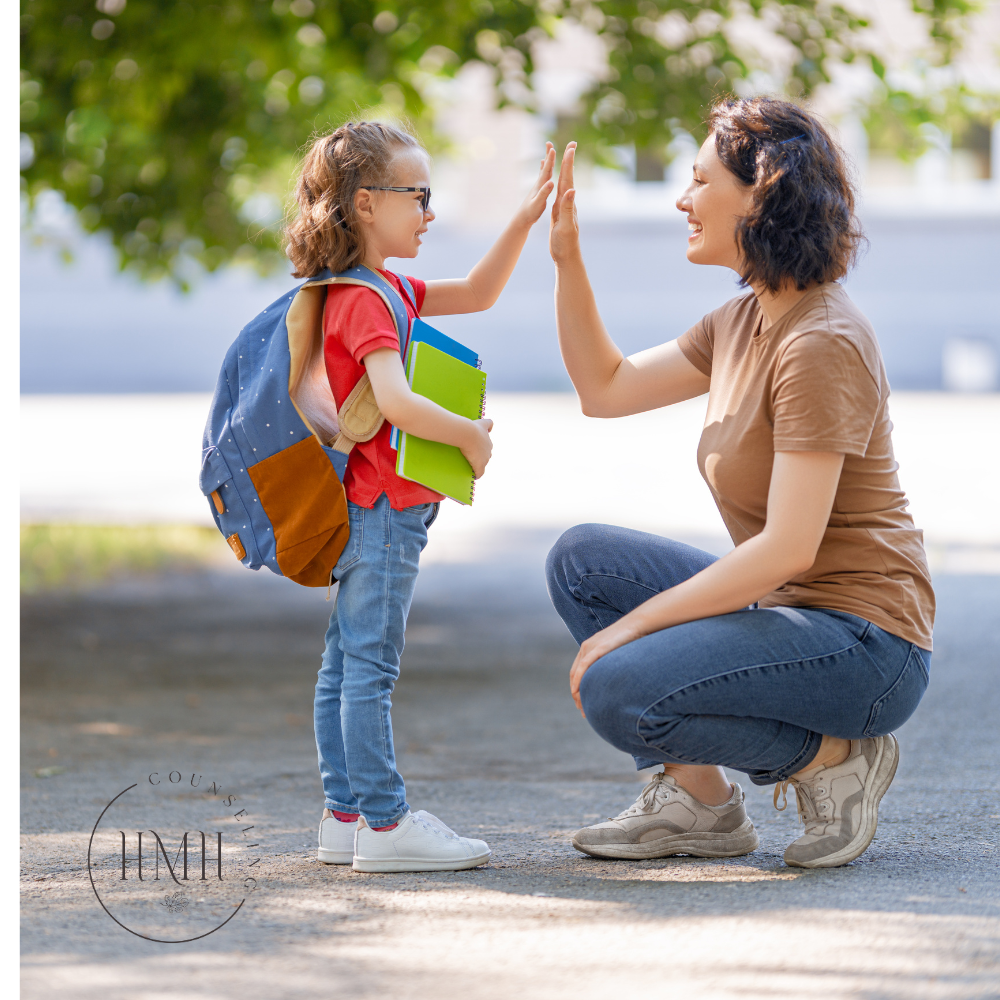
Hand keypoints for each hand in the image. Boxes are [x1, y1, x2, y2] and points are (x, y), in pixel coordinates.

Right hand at [460, 418, 493, 477]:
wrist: (468, 434)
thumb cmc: (471, 427)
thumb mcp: (482, 423)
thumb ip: (488, 423)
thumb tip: (491, 428)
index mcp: (488, 439)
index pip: (488, 445)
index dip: (482, 445)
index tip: (477, 445)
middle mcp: (489, 448)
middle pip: (487, 454)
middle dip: (481, 455)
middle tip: (471, 456)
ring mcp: (485, 458)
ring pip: (484, 463)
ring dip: (479, 465)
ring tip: (471, 466)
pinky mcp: (480, 465)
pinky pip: (480, 473)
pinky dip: (478, 474)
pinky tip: (474, 476)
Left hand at [512, 143, 555, 227]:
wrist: (522, 219)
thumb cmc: (531, 213)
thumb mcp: (539, 204)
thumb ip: (544, 193)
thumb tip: (551, 182)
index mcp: (540, 186)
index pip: (546, 170)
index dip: (550, 160)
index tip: (552, 148)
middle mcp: (539, 183)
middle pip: (545, 166)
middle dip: (548, 155)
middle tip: (550, 143)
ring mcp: (538, 185)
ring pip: (544, 169)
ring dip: (547, 159)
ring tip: (549, 150)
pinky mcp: (538, 188)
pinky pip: (543, 175)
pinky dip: (544, 168)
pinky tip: (543, 164)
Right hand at [549, 142, 579, 265]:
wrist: (566, 257)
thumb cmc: (565, 244)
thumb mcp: (565, 226)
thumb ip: (567, 208)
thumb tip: (571, 190)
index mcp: (567, 203)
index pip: (568, 180)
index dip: (569, 163)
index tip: (571, 147)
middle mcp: (567, 203)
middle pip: (568, 177)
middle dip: (569, 161)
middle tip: (572, 144)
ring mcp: (563, 207)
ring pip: (564, 184)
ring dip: (565, 169)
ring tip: (566, 157)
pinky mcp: (559, 213)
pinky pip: (559, 193)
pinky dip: (558, 184)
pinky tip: (558, 183)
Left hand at [569, 614, 644, 716]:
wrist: (639, 624)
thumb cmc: (633, 640)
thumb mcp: (619, 655)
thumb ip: (613, 666)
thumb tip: (618, 683)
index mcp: (590, 648)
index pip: (577, 672)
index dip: (578, 688)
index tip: (583, 704)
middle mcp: (587, 647)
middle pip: (574, 675)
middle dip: (577, 694)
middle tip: (582, 711)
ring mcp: (591, 647)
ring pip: (577, 673)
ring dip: (577, 691)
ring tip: (582, 707)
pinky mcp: (599, 647)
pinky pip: (584, 666)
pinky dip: (579, 679)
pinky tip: (577, 691)